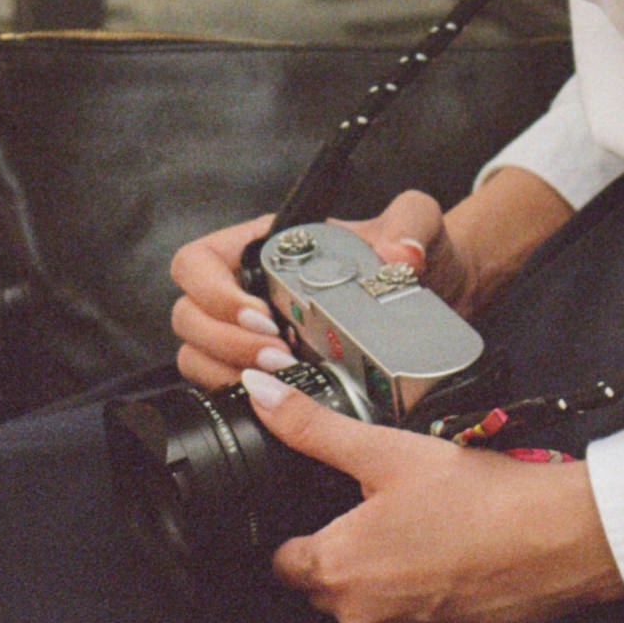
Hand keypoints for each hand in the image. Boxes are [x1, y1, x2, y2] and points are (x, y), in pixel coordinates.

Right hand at [163, 189, 460, 391]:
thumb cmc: (412, 253)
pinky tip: (278, 398)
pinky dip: (237, 393)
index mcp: (263, 246)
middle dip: (226, 340)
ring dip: (227, 369)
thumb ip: (411, 223)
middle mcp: (245, 287)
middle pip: (189, 313)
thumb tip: (399, 257)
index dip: (213, 291)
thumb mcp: (416, 224)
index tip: (262, 315)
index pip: (198, 261)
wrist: (434, 294)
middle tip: (279, 354)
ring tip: (283, 375)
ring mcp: (248, 332)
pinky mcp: (262, 370)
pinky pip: (218, 384)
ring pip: (195, 351)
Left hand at [252, 380, 622, 622]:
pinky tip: (431, 536)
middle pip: (314, 580)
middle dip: (328, 542)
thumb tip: (259, 392)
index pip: (278, 561)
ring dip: (367, 560)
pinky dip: (403, 574)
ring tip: (401, 513)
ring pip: (355, 592)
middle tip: (361, 498)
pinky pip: (395, 602)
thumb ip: (314, 427)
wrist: (560, 539)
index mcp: (336, 568)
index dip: (288, 525)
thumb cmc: (478, 497)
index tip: (311, 497)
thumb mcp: (388, 451)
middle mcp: (358, 608)